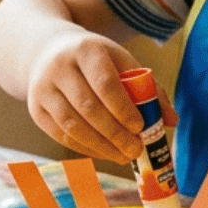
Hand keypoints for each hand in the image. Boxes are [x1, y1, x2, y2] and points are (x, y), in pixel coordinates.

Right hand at [24, 31, 160, 162]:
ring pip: (72, 125)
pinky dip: (85, 147)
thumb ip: (148, 88)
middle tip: (135, 150)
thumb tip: (171, 120)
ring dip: (100, 146)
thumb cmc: (94, 58)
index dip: (122, 108)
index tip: (140, 127)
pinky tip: (104, 153)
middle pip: (88, 107)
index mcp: (86, 50)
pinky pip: (61, 135)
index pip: (104, 83)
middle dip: (114, 133)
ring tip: (123, 156)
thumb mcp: (120, 61)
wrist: (47, 50)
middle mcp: (59, 68)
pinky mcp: (35, 109)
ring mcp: (43, 89)